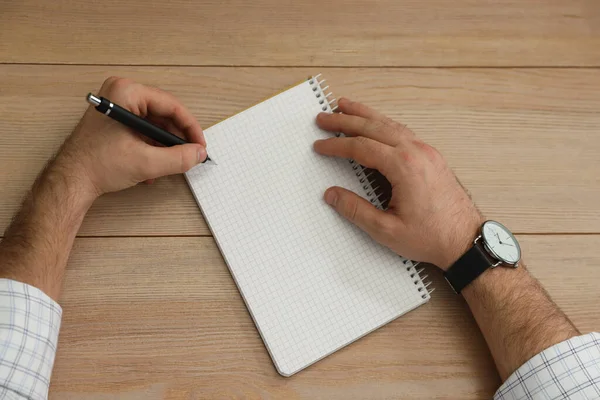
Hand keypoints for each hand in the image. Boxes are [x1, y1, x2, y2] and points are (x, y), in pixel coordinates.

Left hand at [53, 77, 206, 200]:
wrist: (71, 181)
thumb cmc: (96, 165)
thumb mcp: (146, 163)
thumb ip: (178, 158)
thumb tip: (198, 154)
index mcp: (126, 92)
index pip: (171, 105)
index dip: (190, 128)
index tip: (200, 145)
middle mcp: (121, 94)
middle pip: (163, 114)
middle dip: (177, 138)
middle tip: (190, 155)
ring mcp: (117, 107)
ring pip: (155, 125)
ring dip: (165, 146)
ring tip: (171, 164)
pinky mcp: (115, 122)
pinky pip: (144, 131)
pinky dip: (153, 148)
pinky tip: (154, 167)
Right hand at [314, 98, 483, 269]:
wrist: (466, 240)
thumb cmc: (432, 237)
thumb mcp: (386, 230)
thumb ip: (355, 210)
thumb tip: (332, 195)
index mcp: (404, 166)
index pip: (362, 147)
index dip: (337, 145)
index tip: (320, 145)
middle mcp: (416, 152)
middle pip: (374, 127)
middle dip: (345, 120)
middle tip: (324, 117)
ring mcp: (427, 152)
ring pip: (390, 124)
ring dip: (365, 114)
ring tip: (345, 106)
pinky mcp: (432, 157)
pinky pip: (403, 131)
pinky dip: (383, 123)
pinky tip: (376, 123)